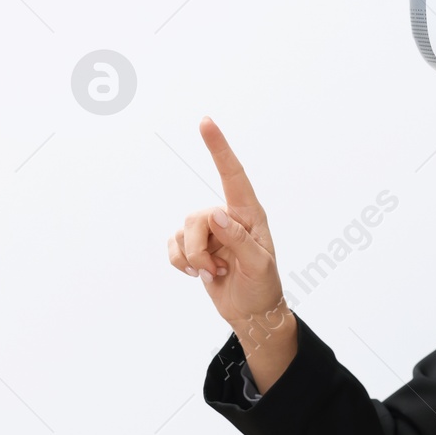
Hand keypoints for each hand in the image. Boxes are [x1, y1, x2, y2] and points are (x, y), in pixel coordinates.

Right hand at [168, 117, 294, 374]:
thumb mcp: (257, 266)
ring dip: (192, 259)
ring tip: (214, 272)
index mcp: (249, 214)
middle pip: (196, 217)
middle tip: (217, 269)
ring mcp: (209, 231)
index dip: (218, 148)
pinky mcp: (194, 246)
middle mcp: (228, 217)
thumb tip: (215, 214)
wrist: (252, 312)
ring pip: (183, 232)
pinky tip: (199, 273)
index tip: (205, 122)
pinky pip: (173, 245)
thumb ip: (238, 238)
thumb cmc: (262, 287)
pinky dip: (180, 263)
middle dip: (199, 249)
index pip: (233, 175)